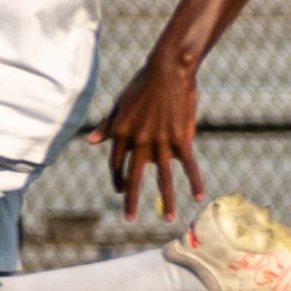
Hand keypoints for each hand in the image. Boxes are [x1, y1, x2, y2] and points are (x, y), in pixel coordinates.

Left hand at [87, 58, 204, 221]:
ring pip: (163, 178)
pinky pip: (189, 166)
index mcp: (121, 133)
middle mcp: (138, 141)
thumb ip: (107, 126)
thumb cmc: (142, 85)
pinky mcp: (181, 139)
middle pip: (133, 177)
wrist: (167, 70)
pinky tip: (198, 197)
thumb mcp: (120, 105)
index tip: (120, 190)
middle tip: (129, 219)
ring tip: (168, 219)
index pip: (116, 163)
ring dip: (166, 200)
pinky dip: (195, 182)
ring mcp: (160, 142)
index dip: (118, 178)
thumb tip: (91, 142)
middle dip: (131, 200)